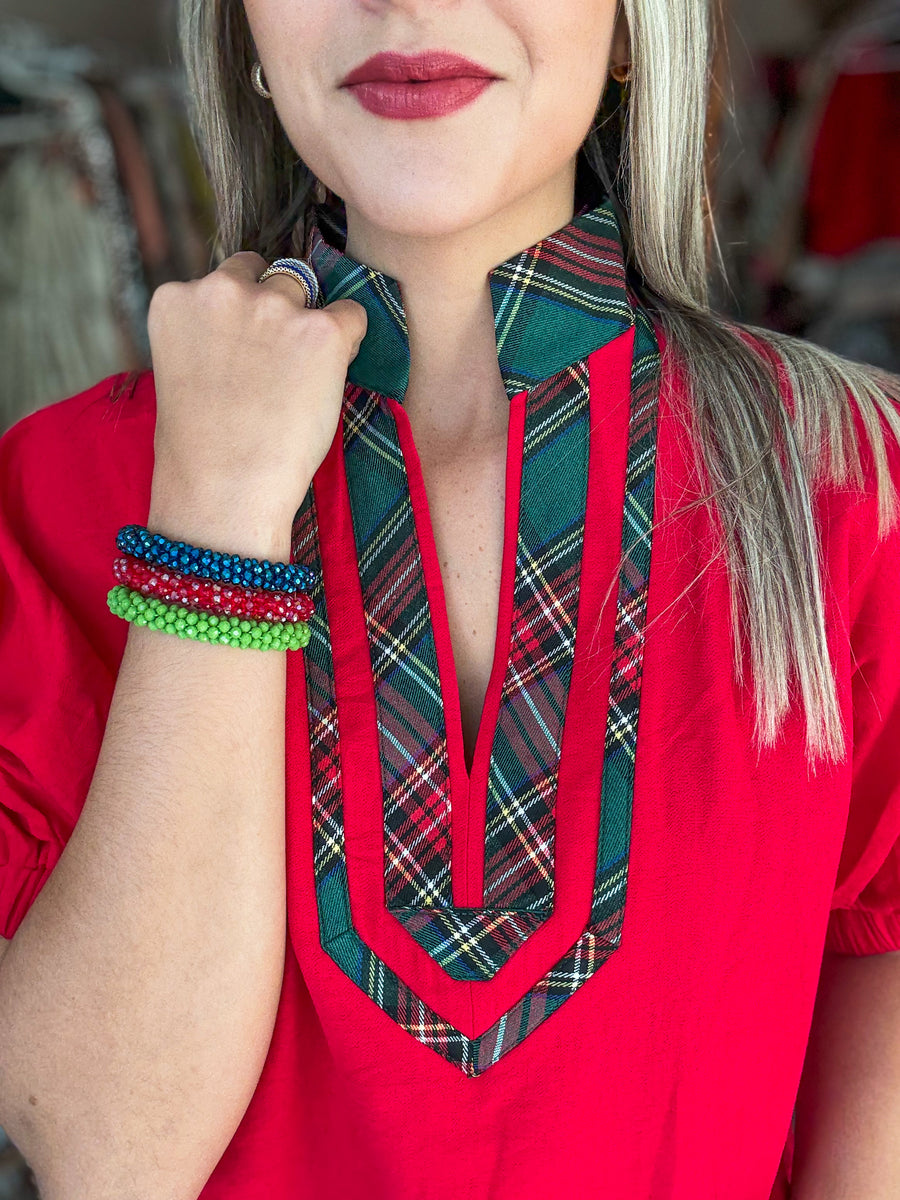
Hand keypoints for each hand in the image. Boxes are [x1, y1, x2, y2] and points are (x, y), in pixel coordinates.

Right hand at [146, 252, 366, 538]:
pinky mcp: (322, 331)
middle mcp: (222, 289)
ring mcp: (275, 306)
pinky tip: (328, 379)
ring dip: (309, 322)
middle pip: (270, 274)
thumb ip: (209, 330)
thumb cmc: (203, 448)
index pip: (228, 276)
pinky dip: (349, 341)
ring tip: (299, 379)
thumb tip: (255, 321)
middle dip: (277, 307)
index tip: (246, 354)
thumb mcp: (182, 370)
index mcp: (177, 297)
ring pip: (307, 288)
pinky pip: (352, 314)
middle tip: (277, 367)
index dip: (244, 314)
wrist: (225, 490)